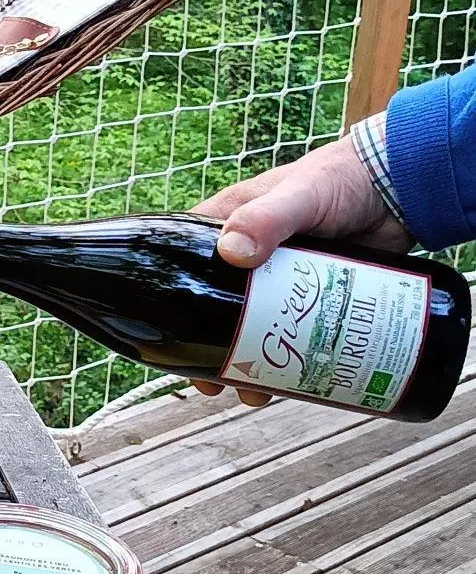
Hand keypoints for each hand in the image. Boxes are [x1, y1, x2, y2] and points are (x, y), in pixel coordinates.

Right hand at [190, 135, 410, 407]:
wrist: (402, 187)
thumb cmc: (340, 179)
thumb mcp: (298, 196)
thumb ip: (266, 219)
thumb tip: (232, 253)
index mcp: (226, 226)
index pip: (183, 264)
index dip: (172, 302)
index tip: (171, 339)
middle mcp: (245, 256)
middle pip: (214, 309)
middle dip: (211, 349)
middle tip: (214, 383)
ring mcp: (279, 280)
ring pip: (252, 327)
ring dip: (249, 362)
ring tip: (256, 393)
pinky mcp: (313, 296)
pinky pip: (292, 332)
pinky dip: (287, 357)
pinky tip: (291, 382)